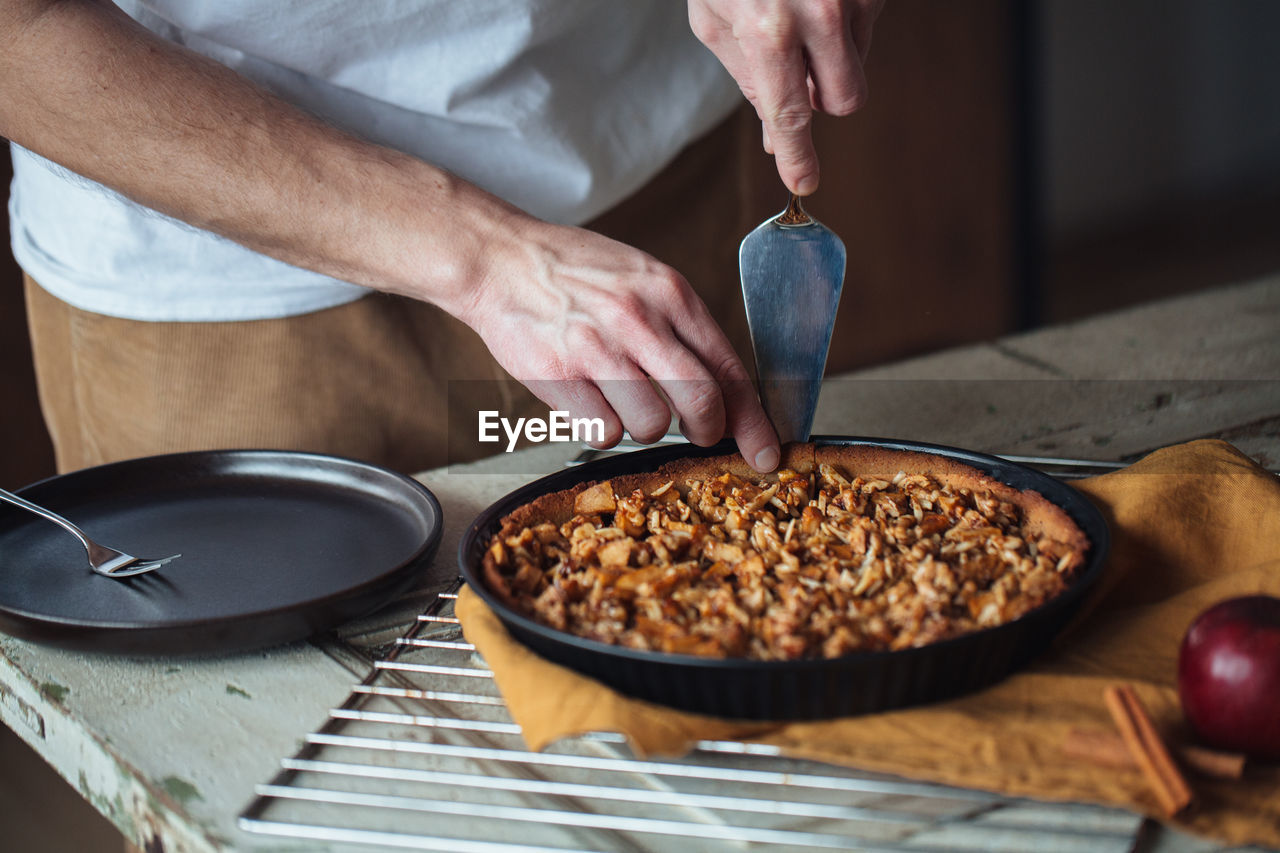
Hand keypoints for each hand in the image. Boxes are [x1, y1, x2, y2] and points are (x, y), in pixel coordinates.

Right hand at [461, 216, 780, 471]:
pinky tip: (587, 400)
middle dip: (708, 431)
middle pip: (702, 401)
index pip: (729, 368)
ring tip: (619, 397)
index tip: (766, 452)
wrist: (500, 259)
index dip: (753, 420)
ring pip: (652, 425)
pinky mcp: (561, 376)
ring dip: (643, 427)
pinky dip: (601, 429)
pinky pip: (603, 432)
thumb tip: (721, 389)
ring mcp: (599, 349)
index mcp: (670, 294)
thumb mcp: (643, 279)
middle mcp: (640, 320)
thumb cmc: (574, 273)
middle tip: (699, 435)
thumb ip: (681, 327)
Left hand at [689, 0, 884, 194]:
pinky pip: (867, 24)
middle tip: (798, 74)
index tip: (804, 182)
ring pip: (859, 62)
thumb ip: (746, 77)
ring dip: (832, 54)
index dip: (798, 157)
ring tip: (798, 13)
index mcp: (769, 30)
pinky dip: (844, 21)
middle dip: (824, 98)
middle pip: (845, 98)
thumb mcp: (717, 18)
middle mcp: (820, 13)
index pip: (790, 116)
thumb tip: (772, 135)